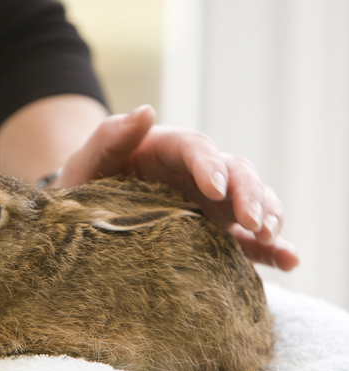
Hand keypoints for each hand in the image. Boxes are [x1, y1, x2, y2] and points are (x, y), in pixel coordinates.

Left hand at [56, 105, 298, 271]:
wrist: (81, 217)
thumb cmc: (83, 184)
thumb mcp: (86, 161)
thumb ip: (110, 136)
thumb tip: (146, 111)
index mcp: (165, 149)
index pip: (196, 148)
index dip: (209, 164)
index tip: (213, 187)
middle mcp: (194, 172)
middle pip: (234, 171)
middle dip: (248, 193)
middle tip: (252, 221)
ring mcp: (208, 202)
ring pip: (250, 199)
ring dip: (266, 214)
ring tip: (268, 236)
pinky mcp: (214, 231)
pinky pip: (247, 239)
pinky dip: (271, 248)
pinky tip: (289, 260)